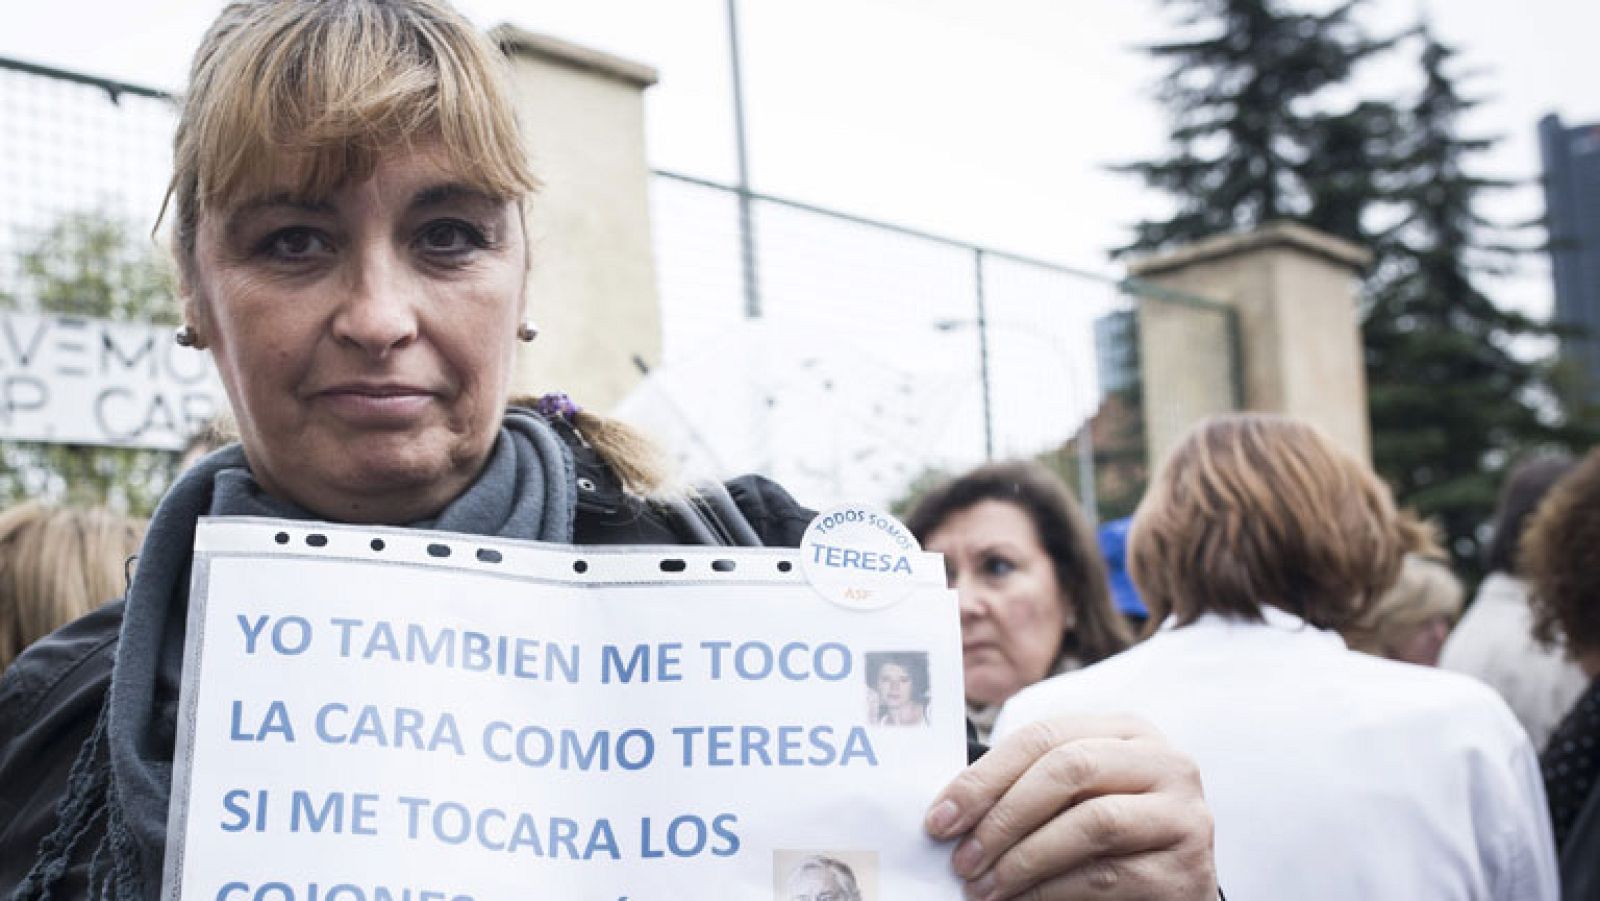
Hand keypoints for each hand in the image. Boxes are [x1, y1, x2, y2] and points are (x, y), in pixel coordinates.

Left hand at [925, 714, 1215, 899]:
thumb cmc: (1111, 843)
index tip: (939, 818)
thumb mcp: (1074, 800)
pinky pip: (1105, 876)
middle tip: (960, 856)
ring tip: (983, 886)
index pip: (1044, 737)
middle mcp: (1167, 763)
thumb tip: (949, 809)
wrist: (1171, 895)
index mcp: (1129, 732)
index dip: (984, 776)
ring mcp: (1184, 816)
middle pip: (1068, 769)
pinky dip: (1050, 890)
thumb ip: (1029, 788)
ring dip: (1022, 858)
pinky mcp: (1185, 872)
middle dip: (1001, 815)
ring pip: (1089, 822)